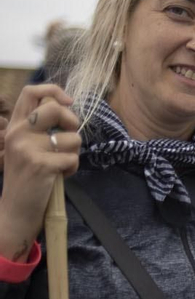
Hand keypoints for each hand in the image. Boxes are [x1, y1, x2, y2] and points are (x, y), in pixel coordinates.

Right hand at [0, 85, 81, 258]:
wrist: (16, 208)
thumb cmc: (28, 176)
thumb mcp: (27, 146)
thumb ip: (40, 128)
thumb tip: (67, 109)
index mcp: (15, 125)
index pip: (31, 92)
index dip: (54, 91)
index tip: (68, 103)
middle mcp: (18, 132)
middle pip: (55, 108)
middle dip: (72, 121)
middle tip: (69, 137)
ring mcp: (28, 148)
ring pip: (71, 137)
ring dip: (74, 152)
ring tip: (60, 164)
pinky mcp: (41, 164)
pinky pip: (73, 159)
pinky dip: (72, 169)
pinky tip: (59, 176)